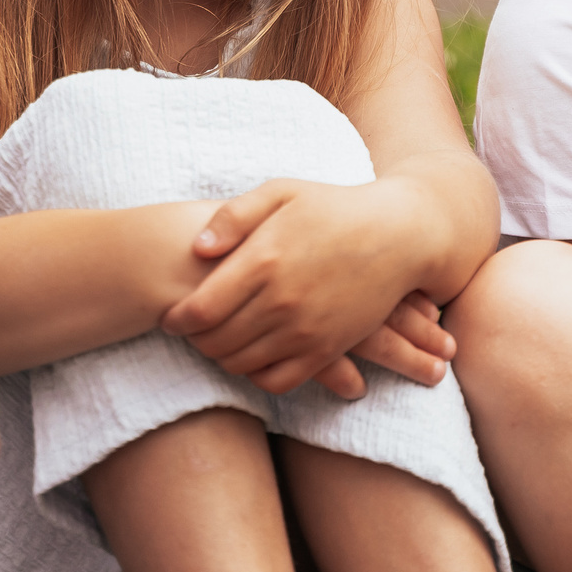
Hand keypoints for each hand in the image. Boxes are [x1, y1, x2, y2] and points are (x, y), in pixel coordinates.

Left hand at [160, 177, 428, 394]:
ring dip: (222, 357)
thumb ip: (234, 216)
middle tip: (193, 330)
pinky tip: (254, 355)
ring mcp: (305, 329)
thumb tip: (197, 248)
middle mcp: (281, 301)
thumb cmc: (336, 207)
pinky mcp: (327, 349)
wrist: (399, 234)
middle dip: (195, 339)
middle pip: (216, 341)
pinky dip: (256, 375)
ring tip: (220, 340)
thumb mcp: (283, 191)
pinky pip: (276, 380)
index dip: (177, 319)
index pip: (200, 309)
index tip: (171, 317)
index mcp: (264, 259)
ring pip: (241, 364)